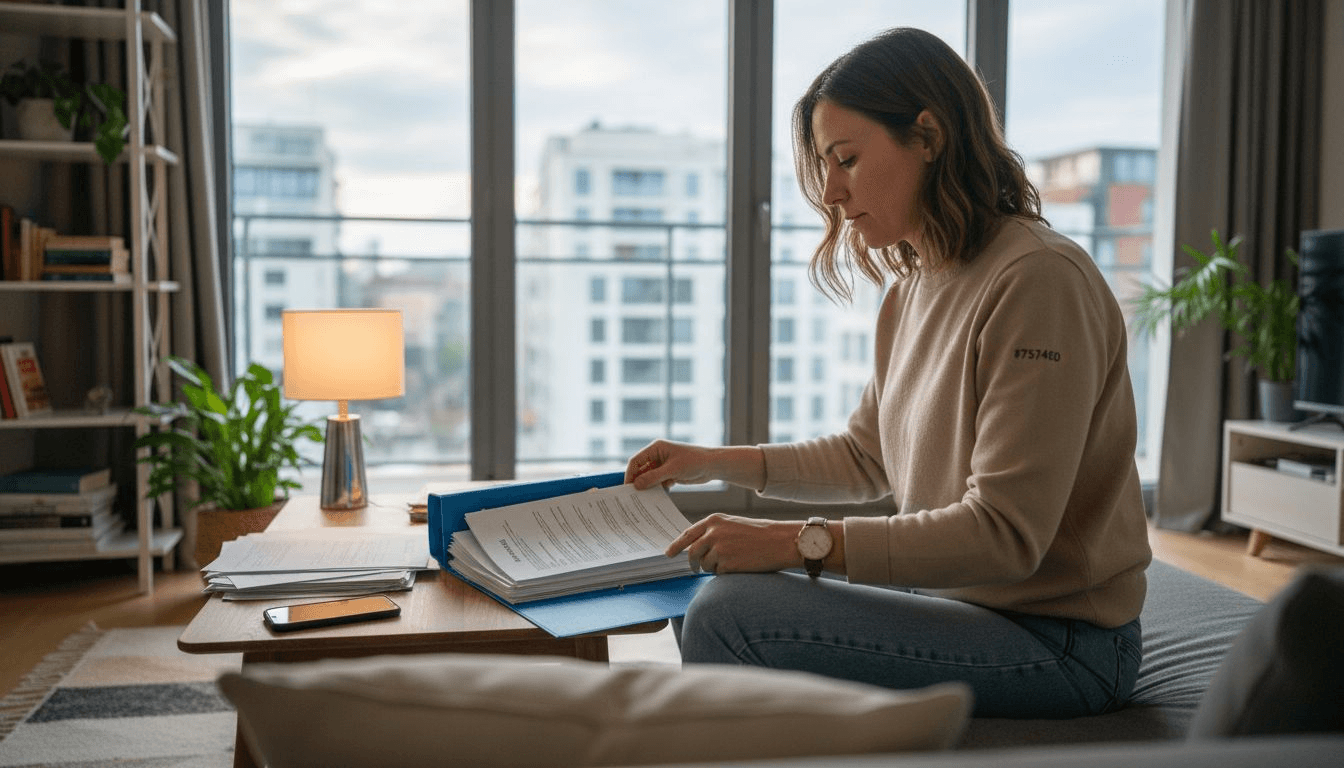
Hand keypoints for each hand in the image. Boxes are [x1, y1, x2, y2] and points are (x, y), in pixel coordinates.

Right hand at [625, 440, 764, 490]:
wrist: (713, 466)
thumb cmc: (694, 461)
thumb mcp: (672, 470)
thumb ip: (653, 477)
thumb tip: (636, 485)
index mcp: (656, 448)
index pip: (636, 461)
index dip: (630, 474)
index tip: (626, 488)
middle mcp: (657, 455)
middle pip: (641, 469)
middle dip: (637, 482)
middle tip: (631, 497)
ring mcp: (663, 465)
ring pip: (649, 477)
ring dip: (646, 487)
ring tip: (641, 500)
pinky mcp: (669, 474)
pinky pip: (657, 483)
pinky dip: (656, 490)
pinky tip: (654, 500)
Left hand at [665, 513, 801, 573]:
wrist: (780, 541)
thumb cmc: (759, 533)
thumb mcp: (732, 524)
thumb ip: (713, 532)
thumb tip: (695, 548)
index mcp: (713, 521)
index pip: (687, 535)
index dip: (676, 545)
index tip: (668, 553)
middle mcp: (713, 533)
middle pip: (692, 553)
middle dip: (693, 563)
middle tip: (696, 569)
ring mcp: (719, 549)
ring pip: (705, 565)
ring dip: (714, 567)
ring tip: (733, 561)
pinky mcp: (727, 564)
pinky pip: (718, 573)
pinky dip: (725, 573)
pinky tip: (739, 565)